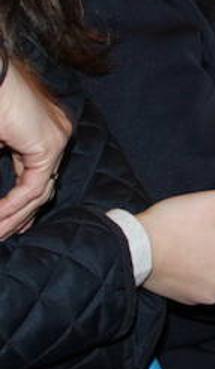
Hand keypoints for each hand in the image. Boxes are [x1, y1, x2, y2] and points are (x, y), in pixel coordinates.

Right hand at [0, 60, 71, 238]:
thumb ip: (2, 157)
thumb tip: (4, 202)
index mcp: (44, 132)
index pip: (39, 176)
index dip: (23, 204)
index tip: (8, 224)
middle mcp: (56, 135)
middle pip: (44, 187)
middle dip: (22, 216)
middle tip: (3, 236)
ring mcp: (55, 139)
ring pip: (40, 192)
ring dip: (15, 217)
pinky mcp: (48, 144)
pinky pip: (34, 187)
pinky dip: (14, 206)